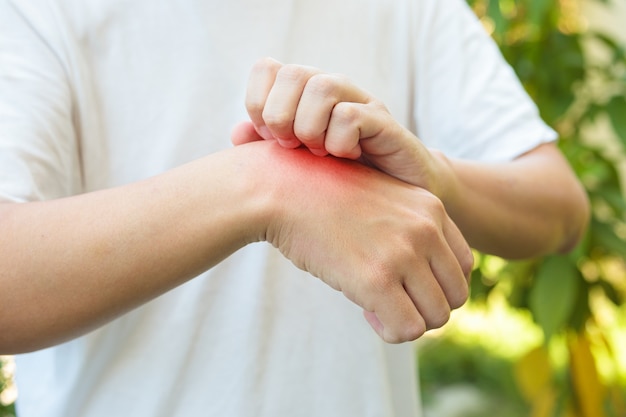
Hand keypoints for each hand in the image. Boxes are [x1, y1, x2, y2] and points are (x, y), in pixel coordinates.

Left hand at [232, 57, 452, 197]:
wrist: (396, 197)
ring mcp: (360, 103)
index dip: (259, 102)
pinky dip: (339, 142)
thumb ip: (267, 148)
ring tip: (318, 154)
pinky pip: (351, 116)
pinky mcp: (385, 123)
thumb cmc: (341, 179)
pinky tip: (346, 159)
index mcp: (305, 96)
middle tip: (291, 147)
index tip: (268, 138)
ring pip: (322, 87)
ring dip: (310, 127)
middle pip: (293, 73)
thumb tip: (238, 132)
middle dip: (281, 116)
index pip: (268, 69)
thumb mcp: (298, 166)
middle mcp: (332, 91)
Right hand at [259, 142, 472, 342]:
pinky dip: (391, 330)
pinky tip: (366, 310)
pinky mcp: (376, 279)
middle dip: (426, 306)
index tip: (406, 282)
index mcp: (431, 207)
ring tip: (377, 305)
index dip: (437, 283)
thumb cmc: (323, 196)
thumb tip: (419, 278)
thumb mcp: (381, 201)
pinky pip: (408, 329)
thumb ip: (408, 230)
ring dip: (409, 320)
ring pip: (437, 317)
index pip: (465, 265)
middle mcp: (425, 229)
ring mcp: (403, 254)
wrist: (282, 188)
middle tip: (393, 300)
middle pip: (456, 294)